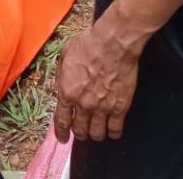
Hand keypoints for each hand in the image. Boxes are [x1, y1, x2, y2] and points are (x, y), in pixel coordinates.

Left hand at [54, 6, 143, 142]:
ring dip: (95, 134)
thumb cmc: (89, 44)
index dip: (62, 133)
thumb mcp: (65, 55)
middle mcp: (83, 104)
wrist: (113, 43)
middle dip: (80, 133)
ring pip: (97, 133)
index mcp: (67, 92)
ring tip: (97, 131)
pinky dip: (113, 133)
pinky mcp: (120, 107)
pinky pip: (115, 129)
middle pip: (80, 130)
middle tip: (82, 131)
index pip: (61, 121)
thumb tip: (62, 84)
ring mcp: (102, 108)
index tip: (63, 138)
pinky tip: (113, 130)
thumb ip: (62, 74)